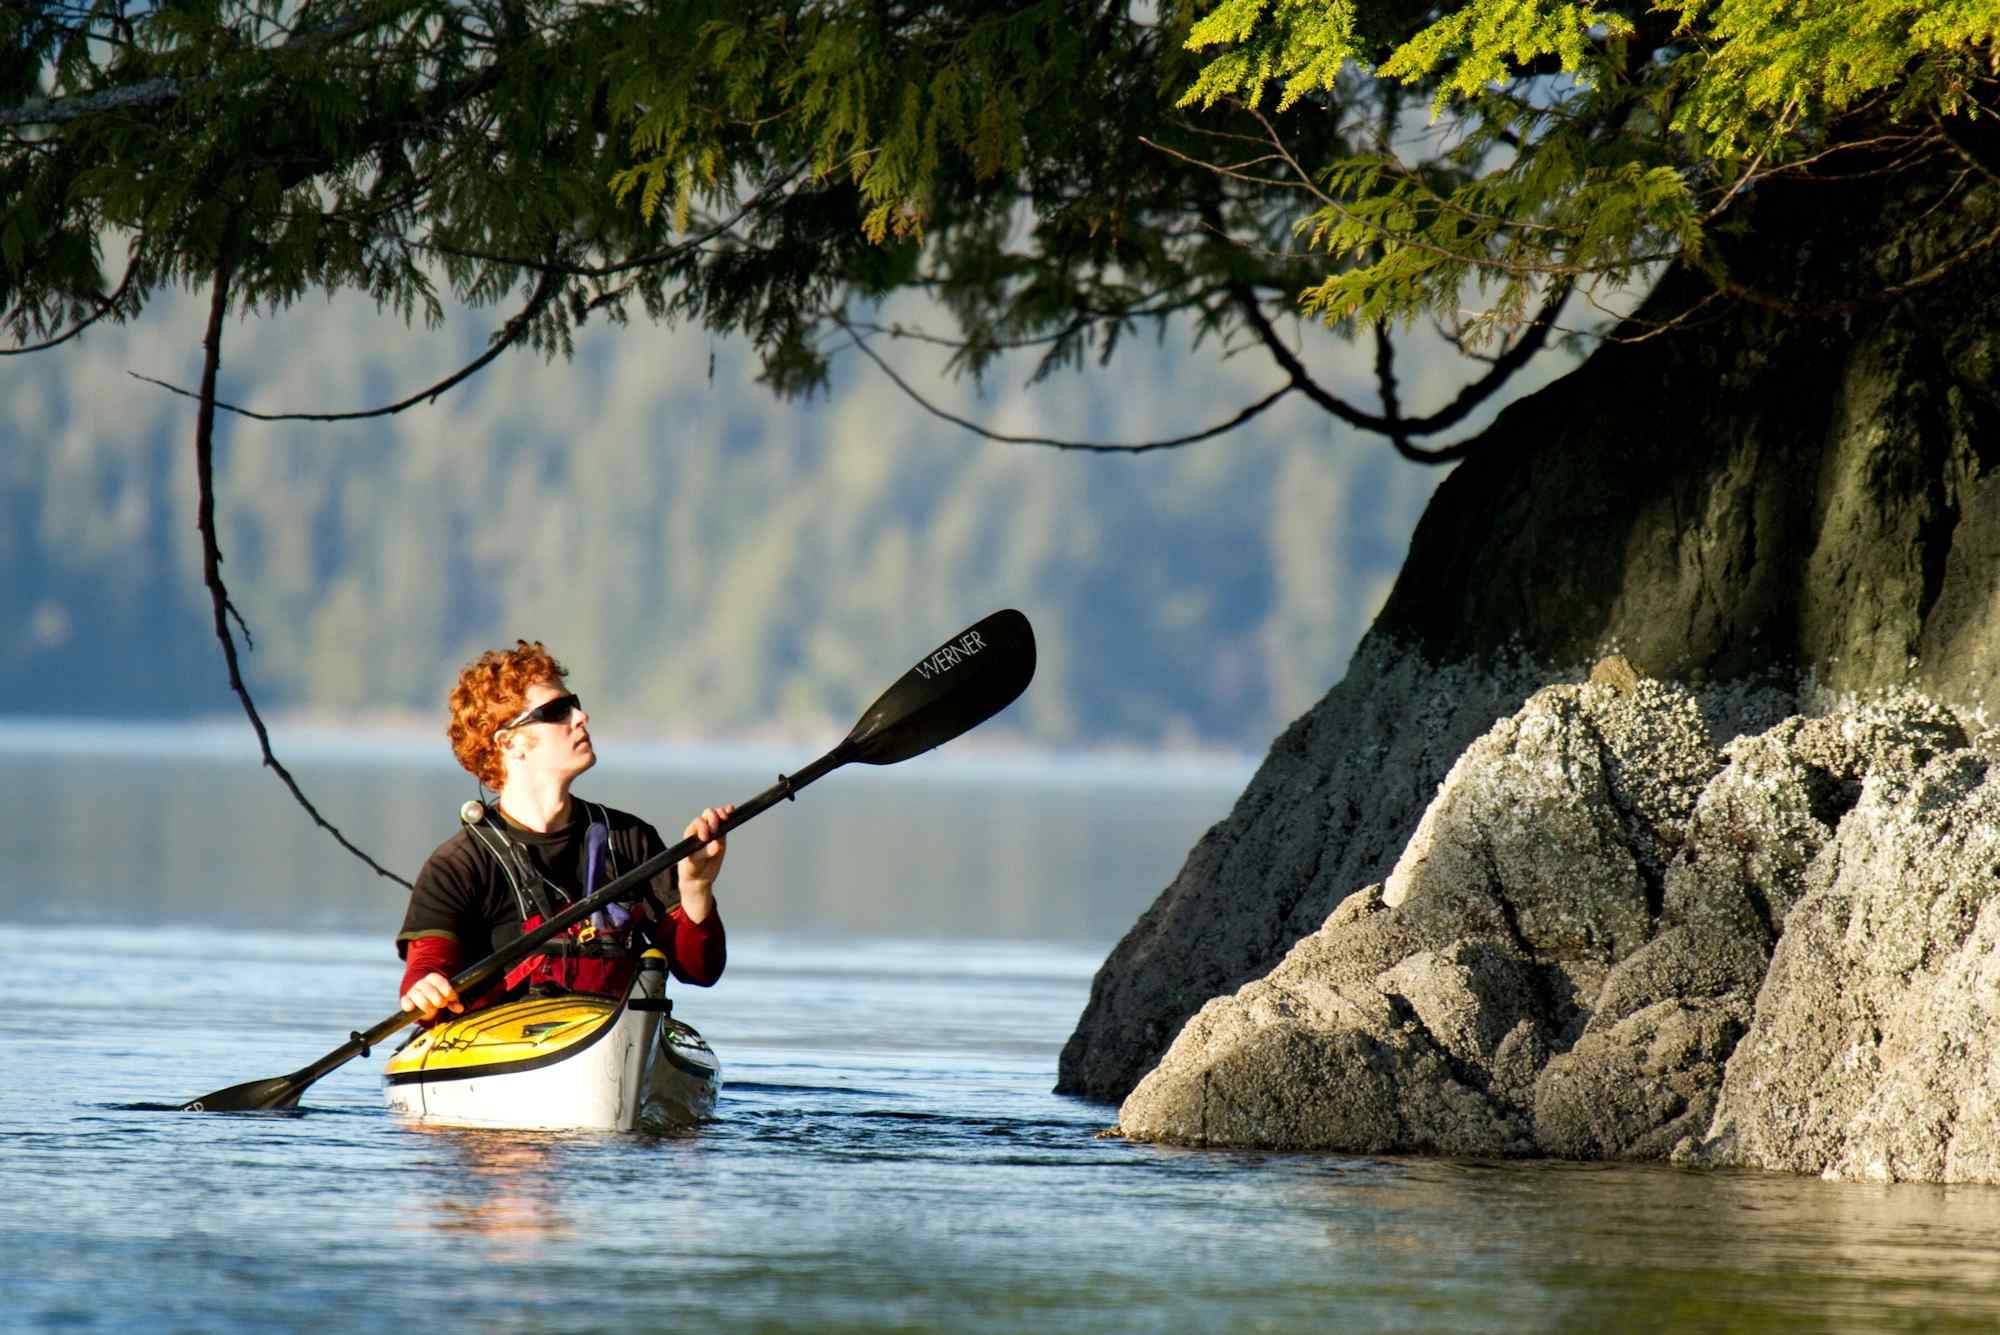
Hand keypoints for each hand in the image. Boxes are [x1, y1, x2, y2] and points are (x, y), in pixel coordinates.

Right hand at [399, 971, 462, 1020]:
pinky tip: (411, 1008)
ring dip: (425, 1004)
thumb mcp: (447, 996)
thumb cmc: (438, 996)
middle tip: (441, 1004)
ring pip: (417, 995)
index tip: (450, 997)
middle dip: (437, 999)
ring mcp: (413, 991)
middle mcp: (422, 983)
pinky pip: (405, 1001)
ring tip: (432, 1009)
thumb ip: (454, 1001)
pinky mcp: (406, 1000)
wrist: (423, 995)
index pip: (438, 980)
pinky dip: (408, 1004)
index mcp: (433, 978)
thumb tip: (460, 1008)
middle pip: (428, 989)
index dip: (445, 989)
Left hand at [677, 804, 733, 921]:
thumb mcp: (694, 863)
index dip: (703, 826)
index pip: (697, 823)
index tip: (705, 837)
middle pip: (707, 815)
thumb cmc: (691, 869)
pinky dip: (729, 816)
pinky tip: (732, 810)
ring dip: (722, 813)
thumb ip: (704, 853)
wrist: (698, 878)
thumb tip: (717, 844)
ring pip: (717, 816)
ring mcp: (712, 831)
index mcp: (691, 833)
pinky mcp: (722, 836)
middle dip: (713, 818)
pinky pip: (725, 824)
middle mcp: (701, 829)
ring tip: (726, 817)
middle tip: (715, 830)